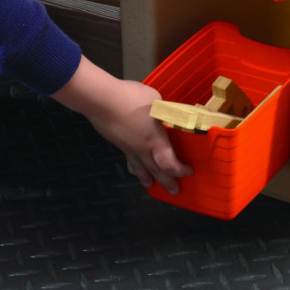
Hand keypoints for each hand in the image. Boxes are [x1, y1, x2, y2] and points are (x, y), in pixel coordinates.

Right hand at [53, 57, 192, 193]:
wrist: (101, 100)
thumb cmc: (131, 99)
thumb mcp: (155, 100)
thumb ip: (163, 111)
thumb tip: (165, 114)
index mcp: (155, 139)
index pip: (170, 164)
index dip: (180, 171)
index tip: (188, 171)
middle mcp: (142, 148)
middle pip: (156, 171)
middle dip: (167, 182)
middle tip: (174, 190)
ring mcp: (128, 147)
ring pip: (140, 168)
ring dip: (146, 178)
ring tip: (149, 184)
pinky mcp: (117, 142)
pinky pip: (130, 158)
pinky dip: (134, 166)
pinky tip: (133, 162)